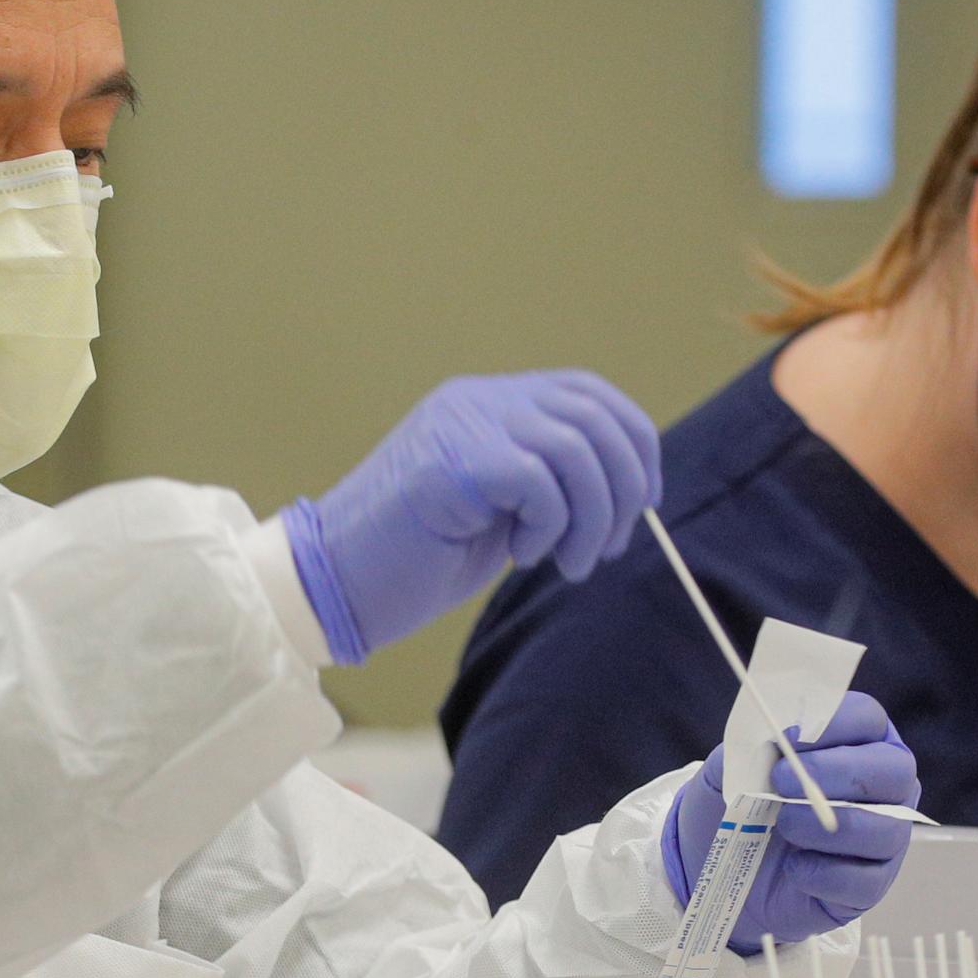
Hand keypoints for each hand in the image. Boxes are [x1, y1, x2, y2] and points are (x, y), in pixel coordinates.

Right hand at [282, 372, 658, 664]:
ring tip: (570, 564)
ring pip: (575, 449)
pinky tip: (520, 555)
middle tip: (606, 547)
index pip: (588, 393)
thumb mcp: (498, 511)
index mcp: (487, 404)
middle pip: (593, 416)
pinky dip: (550, 527)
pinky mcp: (454, 460)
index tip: (642, 502)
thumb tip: (625, 490)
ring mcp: (462, 424)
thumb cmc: (412, 559)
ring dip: (592, 518)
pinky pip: (539, 481)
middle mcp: (477, 400)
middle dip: (624, 487)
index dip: (634, 442)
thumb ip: (546, 482)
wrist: (335, 584)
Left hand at [662, 692, 918, 953]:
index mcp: (856, 740)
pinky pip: (865, 880)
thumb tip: (776, 733)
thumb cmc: (739, 798)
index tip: (790, 736)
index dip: (835, 723)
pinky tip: (793, 868)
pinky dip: (823, 874)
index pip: (867, 718)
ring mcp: (884, 836)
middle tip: (781, 780)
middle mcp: (883, 785)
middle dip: (838, 772)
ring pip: (885, 827)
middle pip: (894, 770)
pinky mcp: (871, 885)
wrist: (718, 862)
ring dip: (827, 825)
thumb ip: (754, 741)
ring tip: (782, 825)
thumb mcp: (734, 762)